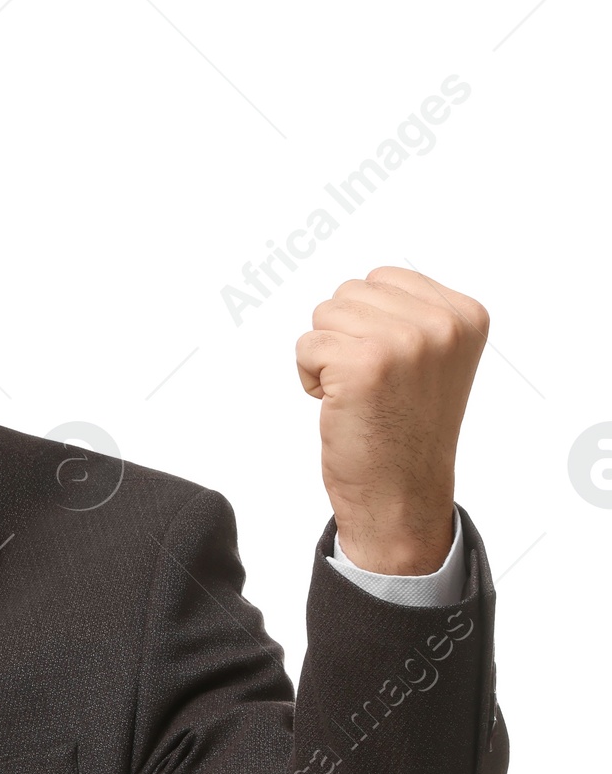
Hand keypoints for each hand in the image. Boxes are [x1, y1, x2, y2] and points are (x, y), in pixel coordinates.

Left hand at [296, 266, 486, 574]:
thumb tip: (366, 284)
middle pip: (350, 293)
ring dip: (326, 356)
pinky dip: (310, 377)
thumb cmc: (406, 430)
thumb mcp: (434, 359)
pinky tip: (338, 405)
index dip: (368, 324)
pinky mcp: (363, 364)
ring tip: (356, 394)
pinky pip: (306, 345)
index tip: (390, 369)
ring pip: (325, 315)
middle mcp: (442, 324)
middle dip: (344, 337)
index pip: (383, 279)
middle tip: (369, 387)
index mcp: (466, 315)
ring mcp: (405, 341)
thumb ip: (414, 314)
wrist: (401, 495)